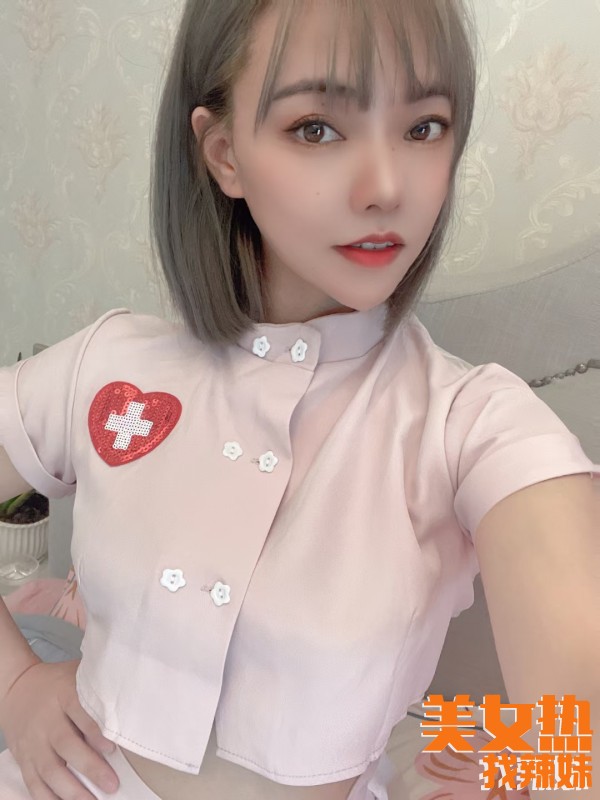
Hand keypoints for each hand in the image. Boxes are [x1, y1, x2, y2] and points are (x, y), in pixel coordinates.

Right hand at [0, 659, 119, 798]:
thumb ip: (98, 687)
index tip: (113, 748)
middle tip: (111, 784)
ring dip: (71, 790)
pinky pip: (34, 783)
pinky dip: (49, 798)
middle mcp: (46, 720)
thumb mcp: (78, 675)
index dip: (95, 731)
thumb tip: (131, 699)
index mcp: (63, 694)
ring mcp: (34, 742)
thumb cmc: (58, 684)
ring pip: (50, 769)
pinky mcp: (25, 759)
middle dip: (89, 766)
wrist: (18, 688)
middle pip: (66, 744)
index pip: (79, 711)